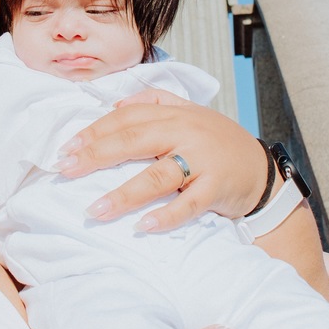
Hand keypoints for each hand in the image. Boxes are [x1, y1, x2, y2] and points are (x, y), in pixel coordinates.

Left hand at [56, 91, 270, 233]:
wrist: (262, 171)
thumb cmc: (219, 143)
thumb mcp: (190, 112)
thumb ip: (155, 101)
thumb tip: (115, 105)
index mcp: (175, 114)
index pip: (127, 118)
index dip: (95, 131)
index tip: (67, 148)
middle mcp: (186, 133)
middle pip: (135, 141)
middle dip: (97, 155)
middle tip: (66, 170)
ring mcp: (202, 160)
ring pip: (157, 176)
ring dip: (124, 195)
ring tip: (95, 210)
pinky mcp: (217, 187)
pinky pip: (189, 203)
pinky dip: (166, 216)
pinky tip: (143, 227)